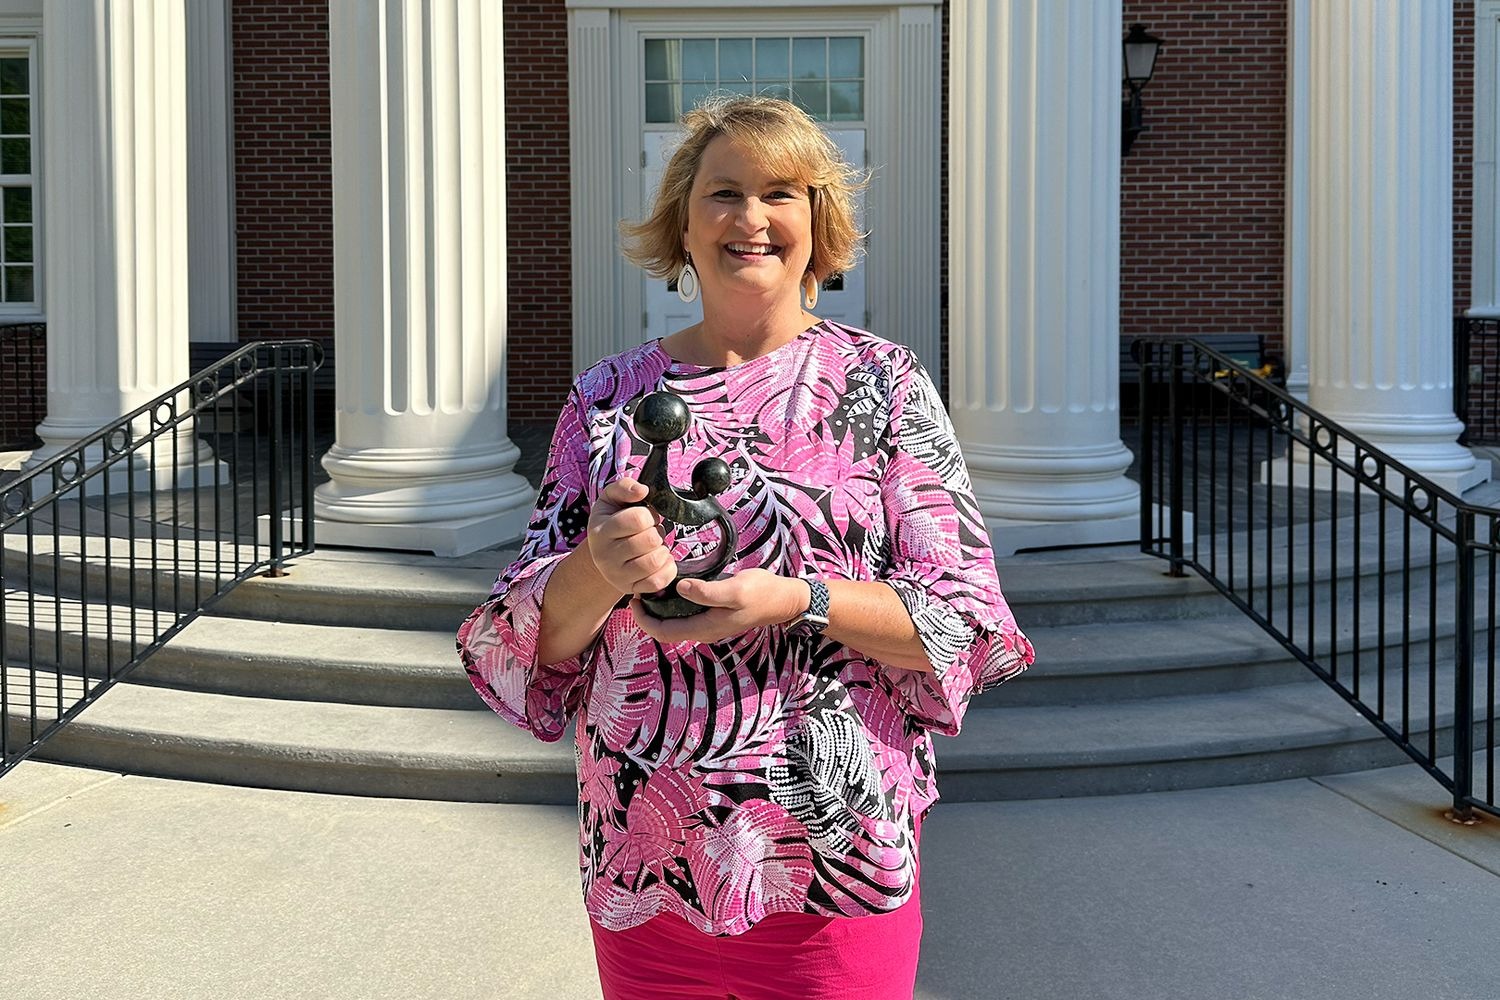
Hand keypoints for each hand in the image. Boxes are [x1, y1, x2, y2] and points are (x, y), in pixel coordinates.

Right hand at [586, 478, 676, 597]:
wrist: (602, 554)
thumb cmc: (611, 522)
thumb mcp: (610, 499)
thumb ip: (624, 487)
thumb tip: (642, 490)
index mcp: (600, 531)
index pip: (638, 519)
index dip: (649, 515)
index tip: (645, 517)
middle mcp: (605, 556)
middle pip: (649, 540)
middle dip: (657, 532)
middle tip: (650, 531)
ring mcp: (617, 575)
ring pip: (654, 562)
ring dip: (662, 550)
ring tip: (654, 546)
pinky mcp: (630, 589)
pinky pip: (658, 582)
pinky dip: (667, 569)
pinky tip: (661, 560)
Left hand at [630, 569, 806, 644]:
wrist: (784, 600)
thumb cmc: (762, 593)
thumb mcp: (735, 589)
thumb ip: (707, 592)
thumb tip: (679, 588)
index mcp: (705, 628)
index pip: (663, 632)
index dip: (644, 620)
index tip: (634, 599)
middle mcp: (703, 630)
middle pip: (665, 629)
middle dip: (647, 614)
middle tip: (636, 591)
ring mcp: (709, 624)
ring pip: (674, 622)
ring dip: (659, 609)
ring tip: (649, 587)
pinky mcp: (713, 615)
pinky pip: (685, 614)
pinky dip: (672, 604)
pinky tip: (671, 586)